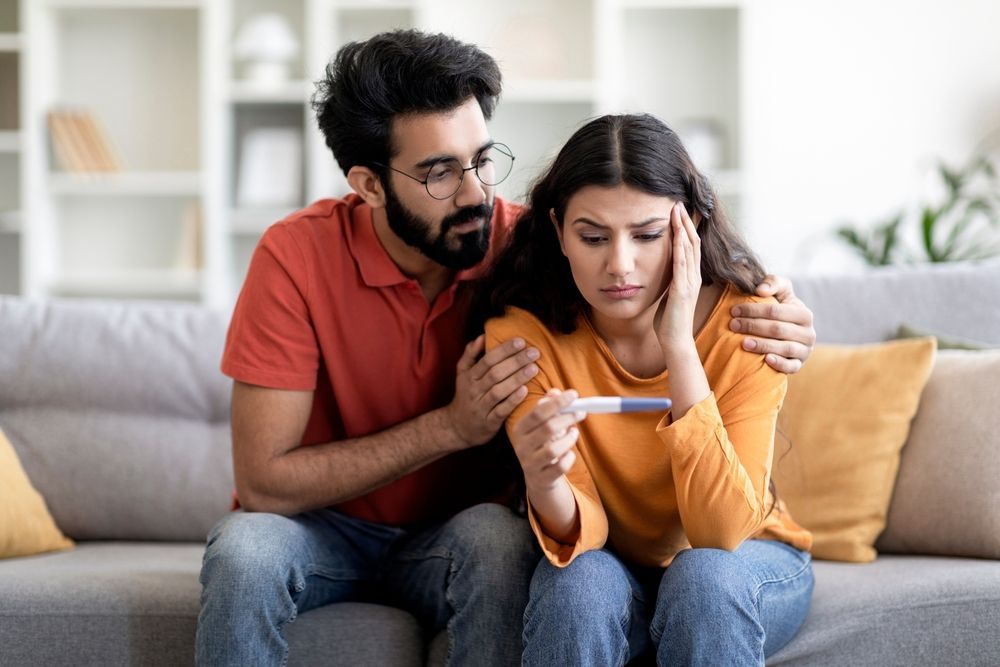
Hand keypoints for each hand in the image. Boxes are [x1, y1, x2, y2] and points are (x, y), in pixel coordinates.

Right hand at [445, 335, 540, 447]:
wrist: (457, 427)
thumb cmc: (466, 395)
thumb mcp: (463, 374)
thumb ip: (470, 354)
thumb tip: (482, 336)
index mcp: (470, 376)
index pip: (487, 360)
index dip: (504, 350)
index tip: (521, 341)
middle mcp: (474, 390)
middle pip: (495, 373)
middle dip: (515, 361)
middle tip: (534, 352)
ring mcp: (481, 407)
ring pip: (498, 391)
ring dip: (516, 379)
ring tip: (534, 368)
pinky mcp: (488, 422)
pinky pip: (501, 411)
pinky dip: (512, 401)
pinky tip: (525, 391)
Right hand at [509, 389, 583, 491]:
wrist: (538, 477)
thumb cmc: (542, 443)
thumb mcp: (542, 424)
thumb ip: (548, 407)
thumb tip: (555, 392)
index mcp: (520, 429)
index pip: (538, 412)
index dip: (557, 403)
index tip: (574, 394)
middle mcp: (521, 446)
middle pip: (547, 428)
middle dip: (568, 418)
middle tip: (581, 412)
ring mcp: (530, 464)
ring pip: (553, 449)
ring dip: (569, 439)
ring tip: (574, 432)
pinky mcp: (541, 478)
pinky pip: (560, 467)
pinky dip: (569, 458)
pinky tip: (570, 453)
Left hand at [655, 202, 701, 349]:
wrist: (676, 342)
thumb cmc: (669, 321)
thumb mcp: (668, 295)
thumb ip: (669, 281)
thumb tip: (661, 271)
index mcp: (690, 277)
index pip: (691, 246)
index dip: (686, 227)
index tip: (678, 211)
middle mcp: (693, 276)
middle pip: (693, 241)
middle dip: (685, 221)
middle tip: (678, 202)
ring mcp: (689, 282)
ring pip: (690, 249)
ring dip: (683, 228)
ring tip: (677, 209)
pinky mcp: (682, 290)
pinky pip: (682, 264)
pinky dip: (680, 247)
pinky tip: (677, 233)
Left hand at [730, 274, 815, 373]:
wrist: (785, 332)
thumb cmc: (779, 309)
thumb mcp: (779, 291)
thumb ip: (772, 282)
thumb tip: (760, 290)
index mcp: (804, 314)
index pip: (777, 311)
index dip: (754, 310)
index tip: (733, 310)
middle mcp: (809, 333)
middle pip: (778, 329)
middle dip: (753, 326)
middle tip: (732, 325)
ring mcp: (805, 350)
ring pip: (785, 348)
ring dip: (762, 345)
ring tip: (743, 343)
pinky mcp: (799, 364)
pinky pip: (791, 367)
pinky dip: (779, 363)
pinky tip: (765, 360)